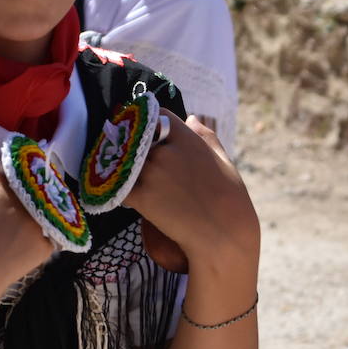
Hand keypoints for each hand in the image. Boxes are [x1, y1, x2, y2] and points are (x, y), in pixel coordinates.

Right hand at [0, 150, 53, 300]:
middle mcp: (22, 195)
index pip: (10, 169)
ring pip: (44, 209)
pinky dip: (41, 239)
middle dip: (24, 194)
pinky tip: (25, 245)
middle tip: (7, 215)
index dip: (6, 178)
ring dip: (37, 213)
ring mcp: (37, 219)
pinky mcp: (46, 243)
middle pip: (30, 186)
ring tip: (18, 228)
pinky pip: (50, 235)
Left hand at [123, 112, 258, 273]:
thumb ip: (205, 136)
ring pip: (124, 163)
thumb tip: (191, 118)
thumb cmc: (229, 197)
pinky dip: (118, 191)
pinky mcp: (141, 196)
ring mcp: (151, 173)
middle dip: (134, 150)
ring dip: (124, 170)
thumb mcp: (223, 159)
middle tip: (133, 161)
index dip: (147, 123)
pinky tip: (126, 198)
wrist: (224, 232)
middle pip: (136, 140)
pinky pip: (119, 187)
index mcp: (186, 138)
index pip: (154, 115)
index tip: (144, 132)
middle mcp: (165, 151)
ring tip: (129, 181)